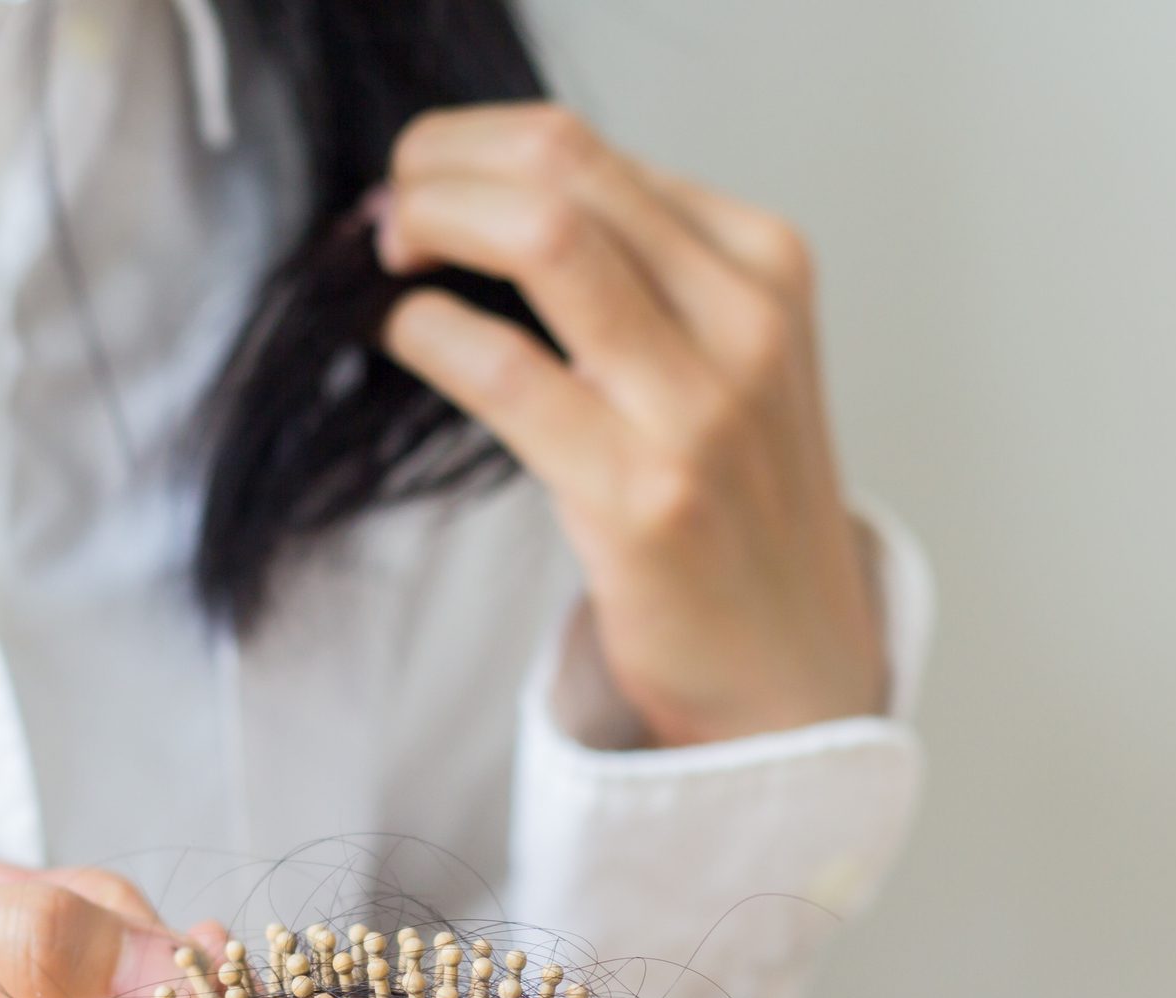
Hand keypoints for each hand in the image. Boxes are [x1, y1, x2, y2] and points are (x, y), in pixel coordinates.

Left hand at [378, 103, 888, 745]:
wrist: (789, 670)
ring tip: (386, 253)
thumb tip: (481, 200)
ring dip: (433, 223)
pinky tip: (404, 334)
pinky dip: (429, 332)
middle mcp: (746, 320)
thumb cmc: (731, 508)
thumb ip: (635, 276)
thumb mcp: (720, 359)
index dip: (475, 148)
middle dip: (443, 163)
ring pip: (543, 239)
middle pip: (563, 167)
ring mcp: (702, 409)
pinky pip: (507, 372)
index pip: (589, 151)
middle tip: (389, 205)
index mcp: (764, 266)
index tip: (421, 180)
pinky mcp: (644, 497)